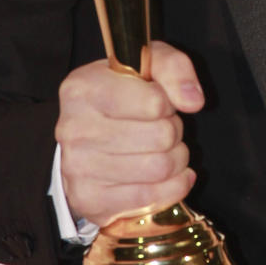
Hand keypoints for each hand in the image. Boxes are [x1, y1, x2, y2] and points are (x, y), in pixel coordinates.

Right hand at [55, 40, 203, 227]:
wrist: (86, 137)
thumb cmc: (121, 96)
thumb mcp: (146, 65)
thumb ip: (174, 67)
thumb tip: (192, 100)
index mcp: (82, 87)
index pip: (155, 102)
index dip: (168, 103)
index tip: (159, 104)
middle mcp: (73, 127)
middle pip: (162, 136)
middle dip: (174, 132)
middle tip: (164, 129)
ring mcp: (77, 167)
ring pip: (160, 168)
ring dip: (176, 159)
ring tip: (165, 150)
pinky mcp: (90, 200)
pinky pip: (150, 198)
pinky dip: (172, 187)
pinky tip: (169, 176)